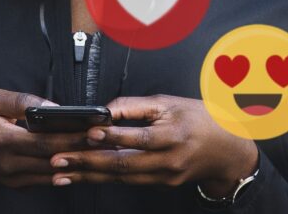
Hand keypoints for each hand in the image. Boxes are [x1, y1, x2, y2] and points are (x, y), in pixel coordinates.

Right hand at [0, 89, 91, 206]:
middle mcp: (9, 163)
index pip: (44, 141)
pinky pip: (46, 180)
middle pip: (54, 159)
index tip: (94, 129)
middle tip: (108, 140)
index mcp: (2, 140)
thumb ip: (20, 100)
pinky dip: (67, 172)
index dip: (72, 137)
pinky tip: (84, 162)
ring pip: (54, 174)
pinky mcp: (18, 185)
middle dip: (83, 150)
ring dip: (79, 164)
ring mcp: (13, 178)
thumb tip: (51, 105)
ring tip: (102, 151)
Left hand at [50, 95, 257, 196]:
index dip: (111, 136)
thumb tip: (104, 110)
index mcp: (172, 134)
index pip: (138, 137)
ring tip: (62, 174)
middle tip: (59, 159)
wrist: (228, 149)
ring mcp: (165, 175)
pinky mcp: (162, 183)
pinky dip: (104, 179)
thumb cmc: (199, 119)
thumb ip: (134, 105)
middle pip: (123, 163)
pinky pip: (129, 181)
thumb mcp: (169, 102)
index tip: (88, 133)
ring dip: (89, 175)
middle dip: (87, 162)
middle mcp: (168, 159)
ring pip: (121, 176)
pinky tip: (84, 177)